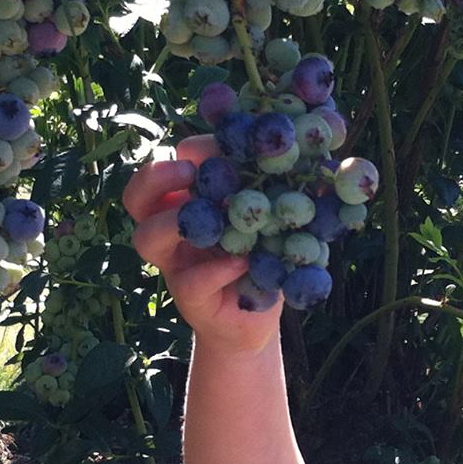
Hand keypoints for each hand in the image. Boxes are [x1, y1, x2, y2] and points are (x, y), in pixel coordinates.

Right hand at [124, 137, 282, 353]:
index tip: (225, 146)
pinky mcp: (191, 300)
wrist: (260, 317)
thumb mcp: (278, 214)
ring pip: (146, 237)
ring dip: (174, 222)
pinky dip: (217, 269)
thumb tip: (326, 148)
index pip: (170, 163)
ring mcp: (177, 264)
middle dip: (157, 176)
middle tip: (191, 172)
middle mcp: (173, 229)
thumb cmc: (266, 255)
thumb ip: (288, 185)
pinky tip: (245, 262)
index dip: (191, 150)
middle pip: (136, 195)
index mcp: (189, 200)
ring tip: (213, 220)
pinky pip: (191, 281)